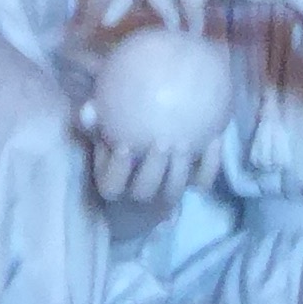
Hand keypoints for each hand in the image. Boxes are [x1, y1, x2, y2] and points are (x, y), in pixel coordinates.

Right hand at [87, 129, 227, 209]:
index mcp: (115, 185)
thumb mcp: (103, 133)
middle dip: (154, 169)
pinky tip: (214, 139)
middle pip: (145, 192)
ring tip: (183, 142)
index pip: (112, 186)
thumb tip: (88, 109)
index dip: (119, 170)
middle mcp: (140, 194)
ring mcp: (166, 192)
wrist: (146, 160)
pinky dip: (210, 164)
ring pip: (173, 192)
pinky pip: (202, 182)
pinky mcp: (190, 186)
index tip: (125, 145)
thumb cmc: (119, 142)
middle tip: (161, 142)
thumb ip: (95, 123)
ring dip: (179, 170)